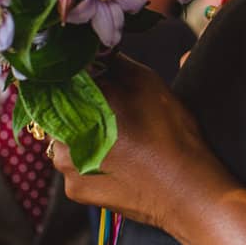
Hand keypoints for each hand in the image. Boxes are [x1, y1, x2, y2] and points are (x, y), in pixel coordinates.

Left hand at [51, 55, 230, 231]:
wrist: (186, 191)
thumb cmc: (171, 136)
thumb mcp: (148, 84)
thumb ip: (115, 63)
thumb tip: (96, 53)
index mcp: (77, 104)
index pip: (58, 80)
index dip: (75, 78)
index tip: (92, 79)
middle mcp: (61, 135)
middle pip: (58, 112)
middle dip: (79, 108)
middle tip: (112, 112)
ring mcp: (66, 167)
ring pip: (65, 140)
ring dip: (83, 135)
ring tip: (119, 141)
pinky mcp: (75, 190)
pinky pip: (75, 167)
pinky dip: (90, 161)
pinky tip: (118, 162)